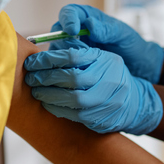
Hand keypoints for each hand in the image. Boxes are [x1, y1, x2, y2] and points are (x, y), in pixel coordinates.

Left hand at [24, 46, 162, 134]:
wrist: (133, 103)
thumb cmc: (108, 76)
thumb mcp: (99, 58)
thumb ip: (78, 51)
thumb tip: (48, 45)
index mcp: (105, 59)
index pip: (73, 56)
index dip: (48, 59)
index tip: (32, 61)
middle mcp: (109, 79)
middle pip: (72, 78)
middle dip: (46, 78)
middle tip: (31, 78)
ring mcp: (106, 100)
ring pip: (73, 98)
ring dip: (49, 95)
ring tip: (36, 91)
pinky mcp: (100, 118)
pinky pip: (74, 114)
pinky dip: (57, 109)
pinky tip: (47, 103)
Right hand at [50, 4, 163, 83]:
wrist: (138, 67)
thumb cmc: (131, 46)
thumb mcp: (122, 35)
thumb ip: (107, 29)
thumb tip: (89, 24)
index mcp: (86, 17)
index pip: (68, 13)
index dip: (67, 20)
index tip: (73, 30)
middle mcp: (75, 32)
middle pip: (57, 33)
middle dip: (62, 43)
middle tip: (73, 54)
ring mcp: (72, 49)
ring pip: (56, 51)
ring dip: (61, 59)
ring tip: (75, 68)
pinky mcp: (72, 66)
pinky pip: (61, 67)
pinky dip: (64, 71)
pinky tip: (75, 77)